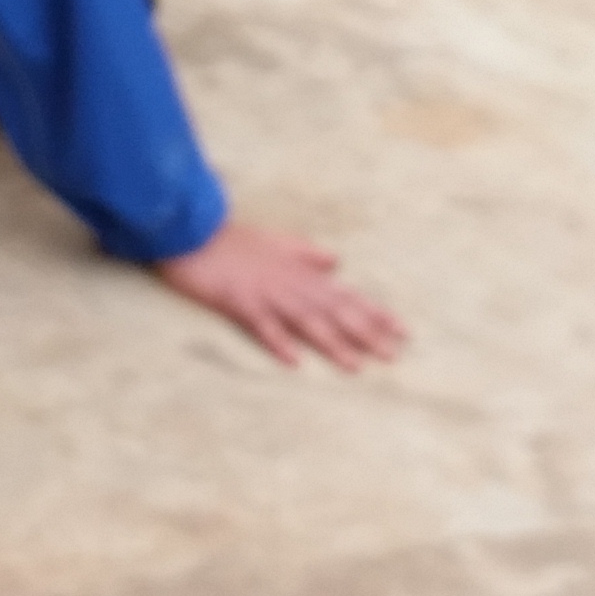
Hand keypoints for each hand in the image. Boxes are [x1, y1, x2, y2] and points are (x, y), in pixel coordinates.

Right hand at [154, 218, 405, 372]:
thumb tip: (336, 262)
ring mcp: (266, 293)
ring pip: (305, 321)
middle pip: (334, 311)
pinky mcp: (238, 301)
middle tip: (394, 355)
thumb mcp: (276, 242)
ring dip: (332, 343)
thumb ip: (306, 253)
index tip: (403, 331)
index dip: (375, 313)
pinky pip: (261, 325)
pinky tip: (294, 360)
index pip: (346, 295)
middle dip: (366, 333)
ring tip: (357, 365)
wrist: (191, 230)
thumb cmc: (233, 240)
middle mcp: (290, 283)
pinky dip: (279, 341)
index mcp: (300, 272)